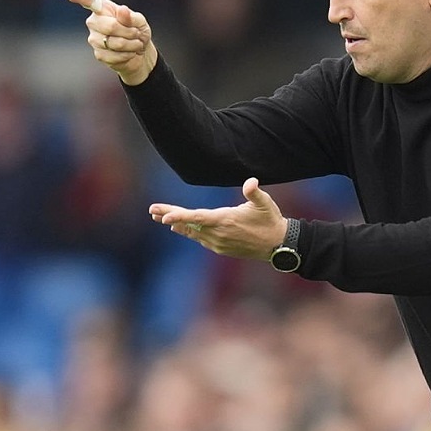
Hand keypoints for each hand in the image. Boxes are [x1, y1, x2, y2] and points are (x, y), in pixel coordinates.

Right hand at [64, 0, 158, 85]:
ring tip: (135, 43)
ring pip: (115, 43)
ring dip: (132, 45)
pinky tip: (129, 52)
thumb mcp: (139, 21)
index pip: (90, 1)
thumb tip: (122, 10)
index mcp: (103, 9)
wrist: (140, 52)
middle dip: (129, 32)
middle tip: (136, 33)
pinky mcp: (98, 54)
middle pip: (110, 26)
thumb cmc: (137, 31)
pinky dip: (128, 55)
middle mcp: (94, 22)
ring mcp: (94, 39)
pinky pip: (115, 55)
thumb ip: (131, 17)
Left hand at [150, 178, 288, 260]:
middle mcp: (218, 233)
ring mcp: (218, 243)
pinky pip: (199, 239)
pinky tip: (178, 228)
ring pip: (192, 232)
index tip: (164, 216)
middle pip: (189, 224)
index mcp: (226, 220)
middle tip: (152, 211)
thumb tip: (251, 182)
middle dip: (170, 216)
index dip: (180, 216)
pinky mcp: (220, 248)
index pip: (198, 218)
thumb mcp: (265, 203)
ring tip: (159, 216)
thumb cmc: (271, 220)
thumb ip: (255, 192)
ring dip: (176, 224)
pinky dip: (187, 232)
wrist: (278, 245)